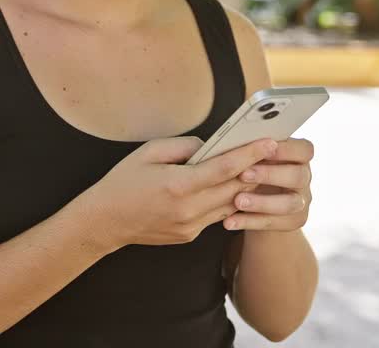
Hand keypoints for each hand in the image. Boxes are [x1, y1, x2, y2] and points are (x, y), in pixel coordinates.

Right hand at [78, 137, 279, 250]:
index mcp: (178, 185)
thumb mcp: (149, 152)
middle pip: (235, 187)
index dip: (250, 154)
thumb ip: (184, 146)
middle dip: (256, 169)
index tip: (270, 142)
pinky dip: (228, 200)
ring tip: (260, 168)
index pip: (224, 168)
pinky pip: (217, 215)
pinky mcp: (190, 235)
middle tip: (273, 151)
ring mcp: (191, 226)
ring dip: (247, 187)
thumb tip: (211, 146)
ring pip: (231, 204)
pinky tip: (235, 187)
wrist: (105, 221)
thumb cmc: (123, 181)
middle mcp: (188, 209)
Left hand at [222, 138, 313, 231]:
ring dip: (261, 202)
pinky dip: (249, 222)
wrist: (259, 202)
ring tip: (237, 201)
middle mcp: (304, 178)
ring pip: (289, 204)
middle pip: (298, 176)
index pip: (304, 150)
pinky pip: (273, 223)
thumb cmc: (255, 168)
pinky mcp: (294, 222)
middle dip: (270, 175)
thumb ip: (253, 150)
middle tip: (243, 174)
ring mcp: (302, 201)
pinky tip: (229, 221)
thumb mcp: (257, 158)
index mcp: (299, 156)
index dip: (286, 149)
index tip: (264, 147)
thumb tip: (232, 142)